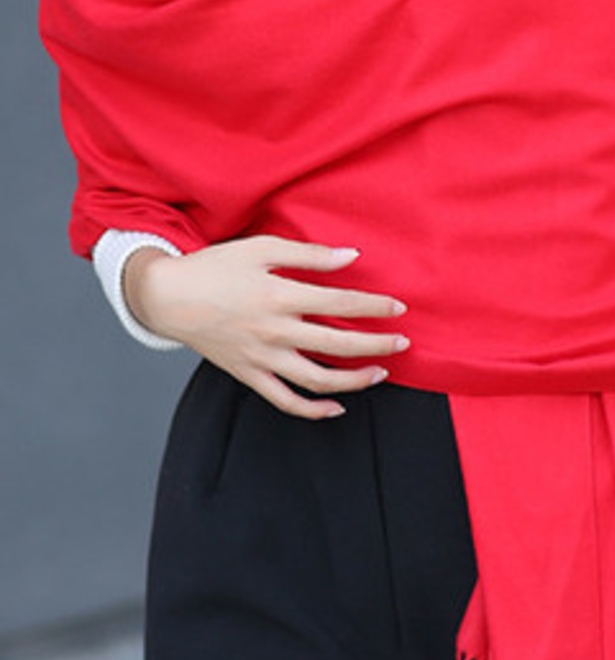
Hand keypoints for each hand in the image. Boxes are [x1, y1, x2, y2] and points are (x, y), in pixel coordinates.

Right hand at [124, 236, 409, 419]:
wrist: (166, 297)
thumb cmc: (215, 268)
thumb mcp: (261, 249)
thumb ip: (308, 255)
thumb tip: (351, 257)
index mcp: (280, 296)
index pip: (342, 304)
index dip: (375, 307)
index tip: (399, 308)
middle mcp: (274, 331)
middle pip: (339, 345)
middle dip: (377, 346)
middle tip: (402, 344)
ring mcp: (262, 358)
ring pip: (318, 380)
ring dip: (355, 380)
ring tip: (380, 374)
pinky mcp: (249, 375)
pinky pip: (286, 401)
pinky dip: (313, 410)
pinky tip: (337, 407)